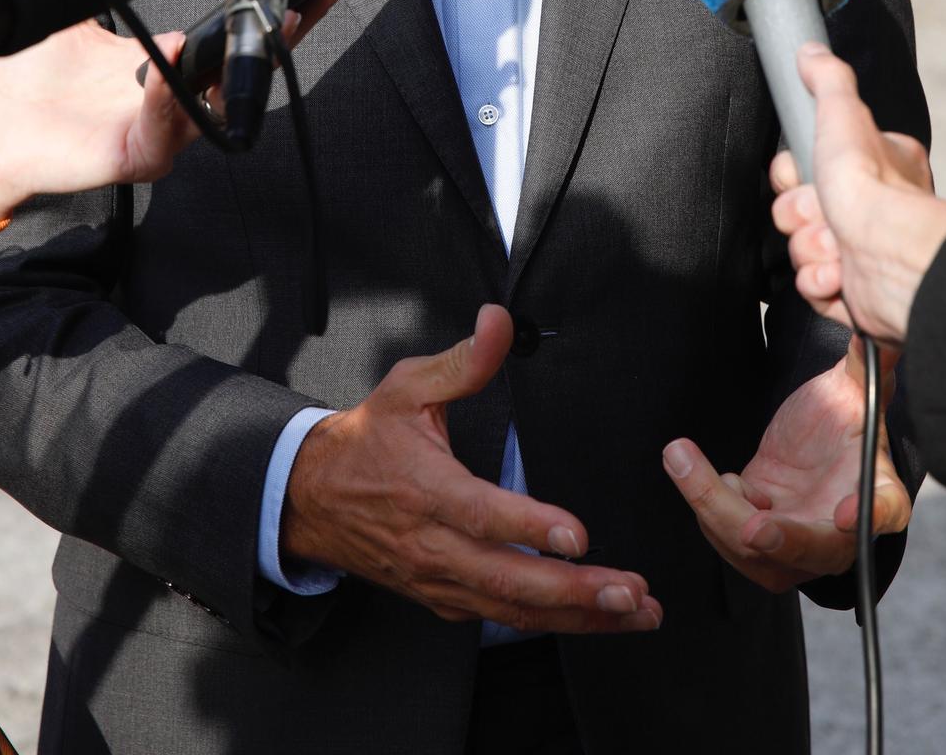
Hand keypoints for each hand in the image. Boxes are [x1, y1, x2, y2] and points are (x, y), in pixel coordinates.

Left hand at [0, 0, 341, 223]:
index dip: (269, 14)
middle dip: (280, 39)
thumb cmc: (33, 78)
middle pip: (243, 74)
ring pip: (216, 106)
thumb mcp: (73, 14)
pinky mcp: (136, 158)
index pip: (230, 39)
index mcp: (168, 64)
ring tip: (248, 30)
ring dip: (232, 70)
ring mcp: (161, 132)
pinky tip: (167, 66)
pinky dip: (168, 100)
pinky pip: (165, 134)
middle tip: (305, 4)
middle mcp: (175, 101)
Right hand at [282, 304, 662, 634]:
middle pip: (506, 579)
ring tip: (632, 613)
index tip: (577, 536)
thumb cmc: (368, 440)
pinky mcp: (443, 597)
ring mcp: (438, 578)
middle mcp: (433, 544)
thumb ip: (463, 360)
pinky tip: (590, 620)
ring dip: (575, 617)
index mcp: (426, 488)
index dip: (529, 527)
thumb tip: (499, 321)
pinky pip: (498, 619)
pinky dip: (547, 624)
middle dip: (573, 592)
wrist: (313, 498)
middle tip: (629, 594)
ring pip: (510, 610)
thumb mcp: (407, 386)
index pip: (481, 514)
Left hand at [663, 338, 910, 592]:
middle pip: (812, 548)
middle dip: (781, 541)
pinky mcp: (758, 538)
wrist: (814, 444)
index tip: (846, 514)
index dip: (868, 517)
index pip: (885, 510)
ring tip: (681, 456)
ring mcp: (796, 544)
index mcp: (879, 492)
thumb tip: (882, 326)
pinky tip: (706, 470)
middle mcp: (840, 532)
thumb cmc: (844, 418)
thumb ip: (865, 363)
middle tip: (753, 527)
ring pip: (755, 547)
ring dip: (714, 506)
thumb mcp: (856, 388)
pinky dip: (706, 499)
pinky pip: (726, 533)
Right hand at [768, 45, 945, 343]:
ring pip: (804, 248)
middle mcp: (874, 210)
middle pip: (800, 210)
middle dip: (801, 215)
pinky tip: (838, 275)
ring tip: (835, 247)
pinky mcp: (855, 293)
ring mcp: (864, 253)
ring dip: (811, 249)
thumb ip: (828, 79)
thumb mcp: (844, 115)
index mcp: (875, 168)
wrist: (888, 260)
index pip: (808, 167)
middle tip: (822, 212)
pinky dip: (820, 282)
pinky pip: (815, 286)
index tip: (801, 174)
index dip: (793, 174)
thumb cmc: (871, 189)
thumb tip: (810, 51)